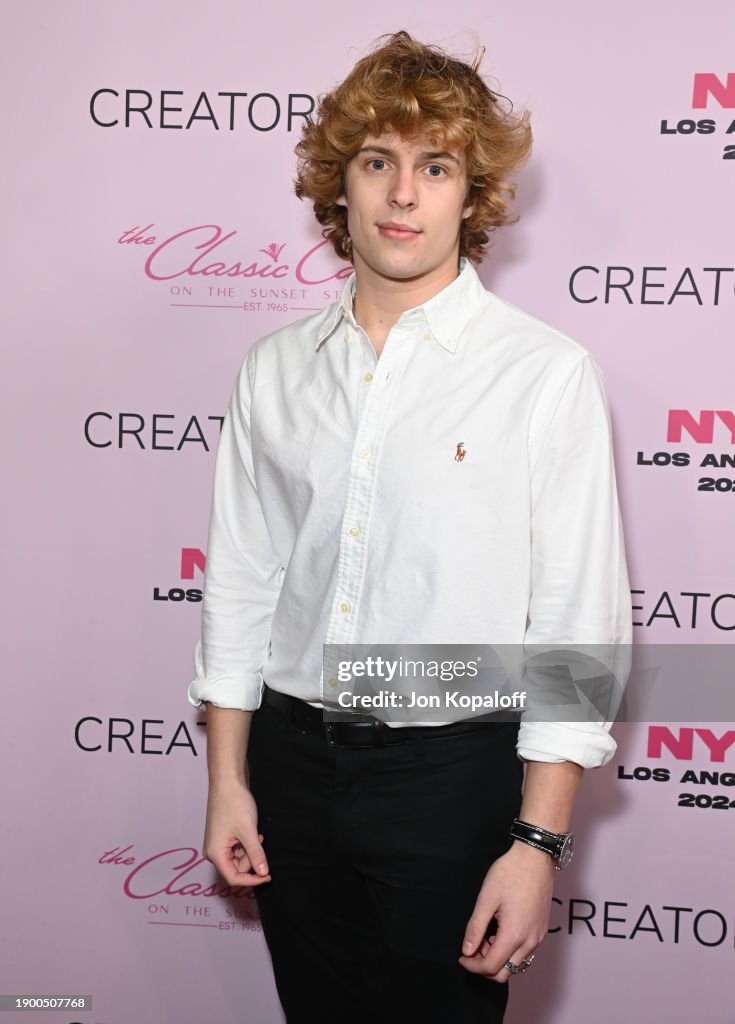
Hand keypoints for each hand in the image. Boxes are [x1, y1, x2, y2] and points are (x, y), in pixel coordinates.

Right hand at [202, 778, 270, 885]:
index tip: (267, 876)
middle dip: (251, 859)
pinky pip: (236, 848)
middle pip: (236, 868)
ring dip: (250, 850)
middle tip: (259, 841)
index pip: (233, 878)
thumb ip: (256, 854)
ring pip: (238, 858)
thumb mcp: (249, 832)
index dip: (251, 880)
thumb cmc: (234, 804)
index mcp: (215, 853)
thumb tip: (263, 873)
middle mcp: (213, 851)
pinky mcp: (223, 836)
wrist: (228, 782)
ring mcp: (217, 843)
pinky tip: (252, 832)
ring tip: (256, 834)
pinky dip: (246, 843)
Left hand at [458, 841, 553, 980]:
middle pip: (506, 972)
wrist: (535, 857)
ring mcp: (538, 936)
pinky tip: (499, 932)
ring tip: (484, 937)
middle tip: (472, 949)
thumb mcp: (486, 899)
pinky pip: (525, 952)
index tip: (462, 957)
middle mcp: (530, 941)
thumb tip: (467, 950)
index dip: (473, 966)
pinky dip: (509, 951)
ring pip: (516, 964)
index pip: (492, 966)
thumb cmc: (510, 873)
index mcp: (515, 934)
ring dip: (498, 959)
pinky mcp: (541, 929)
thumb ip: (475, 927)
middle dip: (485, 966)